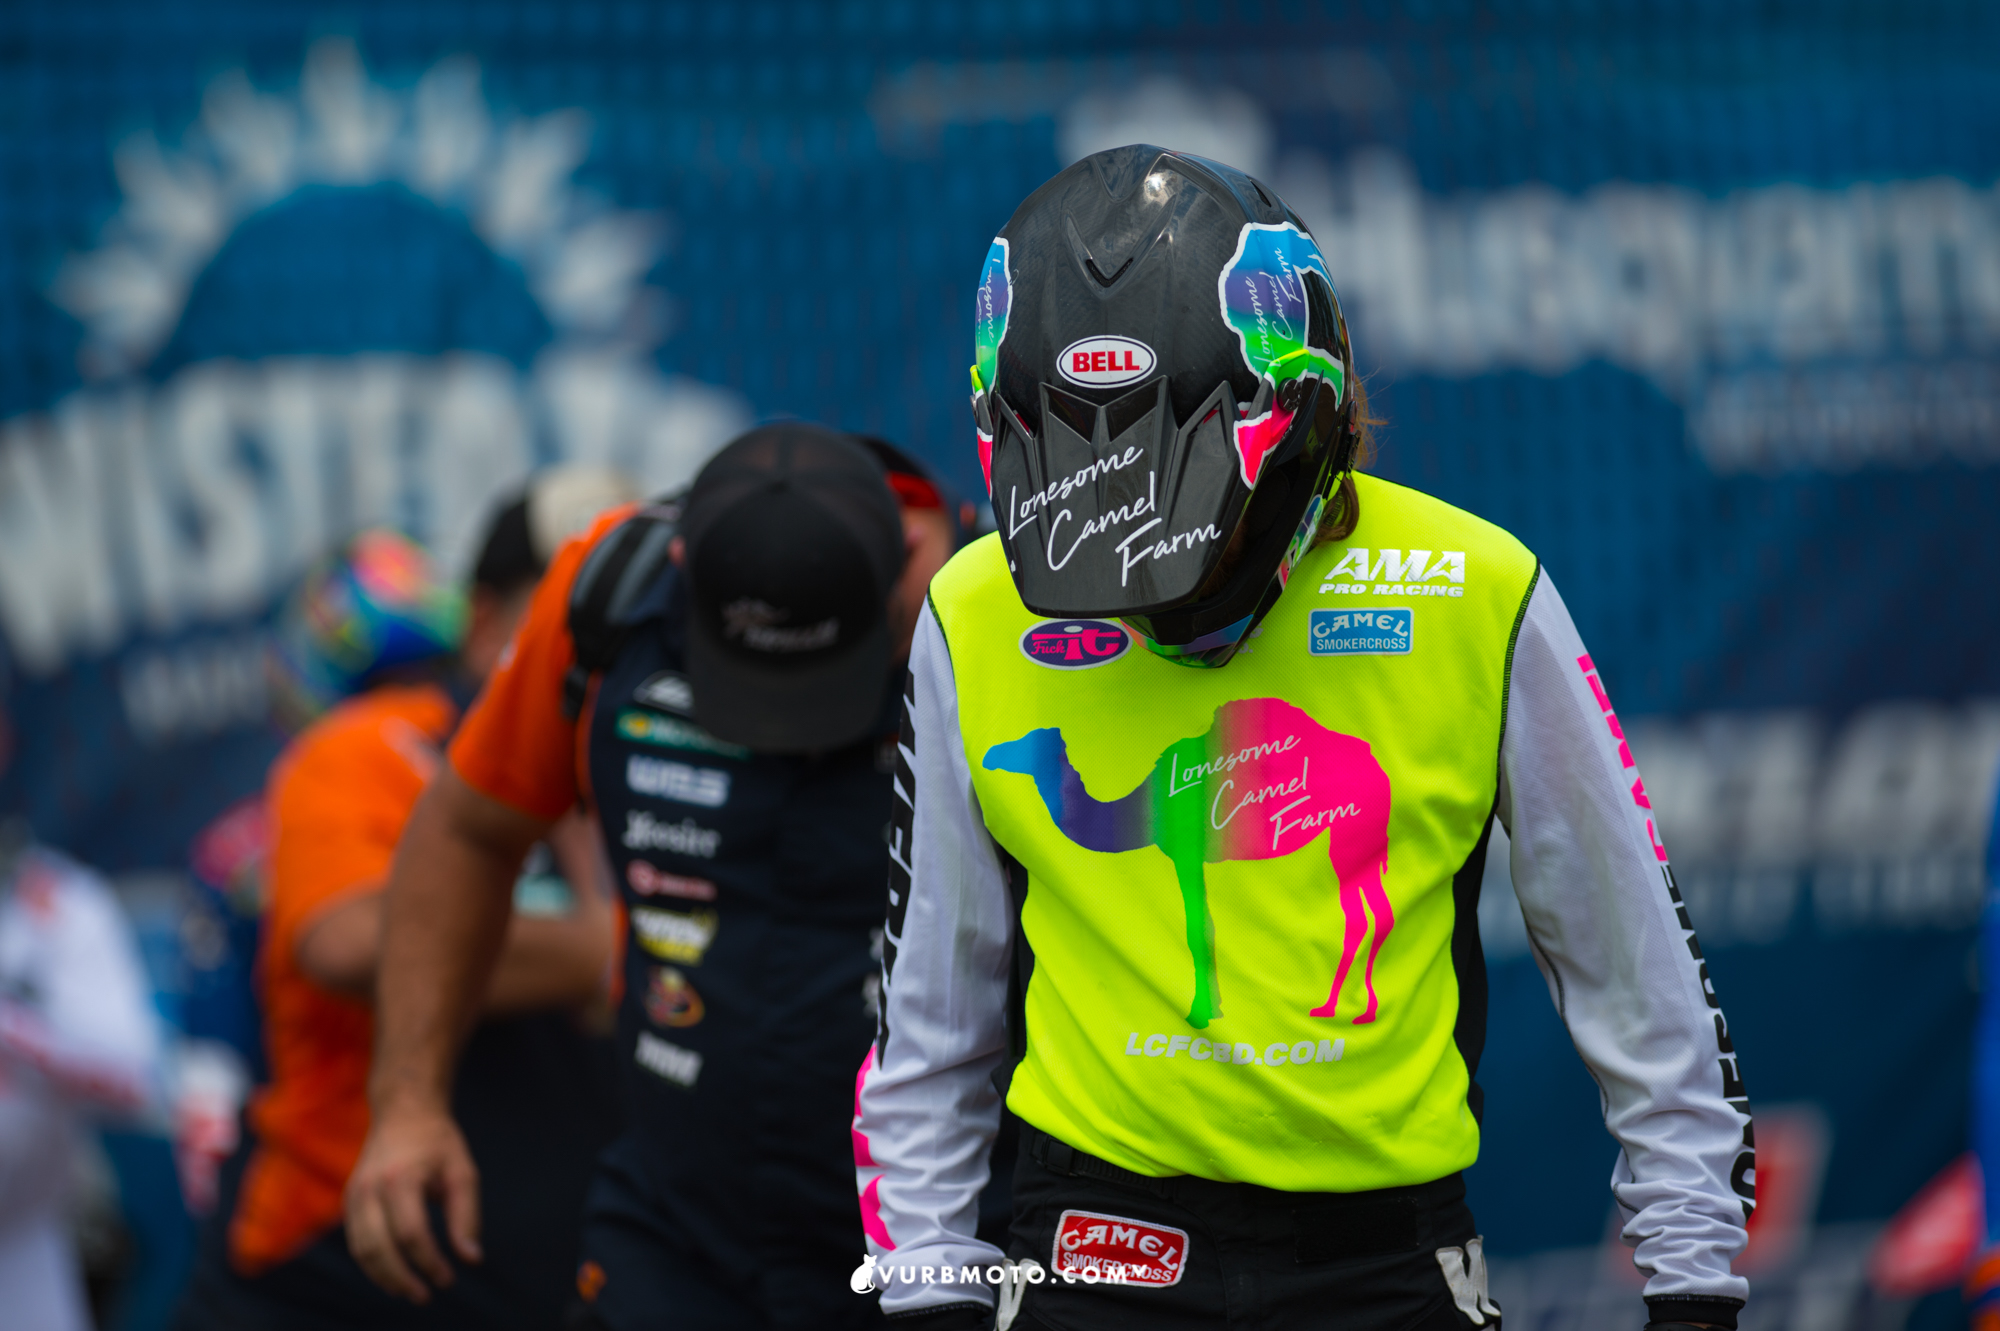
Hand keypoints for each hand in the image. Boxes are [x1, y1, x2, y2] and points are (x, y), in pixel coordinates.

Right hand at [344, 1098, 480, 1301]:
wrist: (403, 1111)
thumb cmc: (438, 1142)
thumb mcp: (462, 1173)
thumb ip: (466, 1216)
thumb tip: (471, 1259)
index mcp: (401, 1178)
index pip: (411, 1234)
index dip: (430, 1263)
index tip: (449, 1279)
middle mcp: (371, 1188)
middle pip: (379, 1248)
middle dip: (402, 1279)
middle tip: (426, 1296)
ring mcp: (355, 1194)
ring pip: (362, 1250)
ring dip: (384, 1277)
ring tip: (411, 1292)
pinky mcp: (349, 1200)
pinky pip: (355, 1241)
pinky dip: (372, 1264)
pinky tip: (393, 1276)